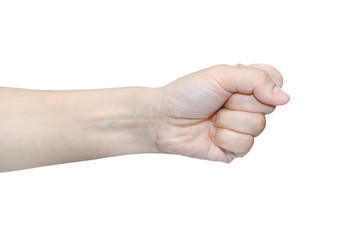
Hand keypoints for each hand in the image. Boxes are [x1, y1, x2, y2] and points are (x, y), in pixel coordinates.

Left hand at [156, 64, 289, 162]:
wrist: (164, 118)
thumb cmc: (188, 93)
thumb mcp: (221, 76)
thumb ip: (256, 80)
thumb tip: (285, 98)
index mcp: (248, 84)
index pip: (276, 81)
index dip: (261, 85)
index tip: (236, 85)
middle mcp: (249, 106)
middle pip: (268, 106)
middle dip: (237, 102)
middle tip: (218, 102)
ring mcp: (243, 128)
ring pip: (257, 126)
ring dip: (228, 121)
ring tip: (212, 118)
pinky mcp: (235, 149)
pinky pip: (245, 145)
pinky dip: (224, 138)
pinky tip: (211, 133)